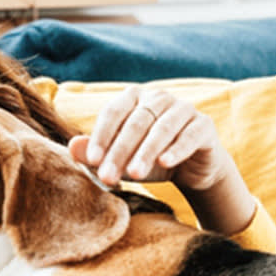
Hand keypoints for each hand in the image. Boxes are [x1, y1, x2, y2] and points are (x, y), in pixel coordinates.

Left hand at [67, 85, 254, 233]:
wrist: (191, 169)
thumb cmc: (149, 159)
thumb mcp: (121, 159)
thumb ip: (97, 153)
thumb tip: (71, 147)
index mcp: (134, 98)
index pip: (113, 112)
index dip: (101, 136)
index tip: (91, 160)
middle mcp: (159, 98)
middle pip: (136, 122)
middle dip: (120, 151)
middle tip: (108, 177)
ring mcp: (184, 109)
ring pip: (162, 128)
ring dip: (146, 152)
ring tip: (134, 174)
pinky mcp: (204, 125)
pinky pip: (189, 135)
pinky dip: (176, 149)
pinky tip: (165, 163)